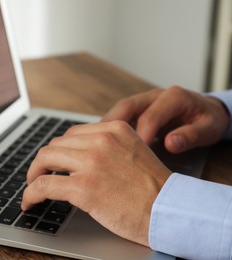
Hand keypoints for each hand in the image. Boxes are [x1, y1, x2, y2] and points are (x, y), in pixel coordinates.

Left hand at [21, 121, 171, 245]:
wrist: (169, 210)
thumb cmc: (152, 187)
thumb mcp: (132, 151)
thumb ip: (106, 147)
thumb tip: (76, 154)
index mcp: (113, 129)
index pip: (71, 135)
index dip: (58, 150)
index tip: (52, 162)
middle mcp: (100, 140)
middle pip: (55, 145)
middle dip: (42, 161)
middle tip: (38, 174)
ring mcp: (91, 163)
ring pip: (44, 160)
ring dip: (32, 174)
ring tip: (31, 186)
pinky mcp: (84, 187)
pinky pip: (43, 186)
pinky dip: (30, 194)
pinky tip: (29, 202)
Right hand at [103, 86, 230, 152]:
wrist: (207, 111)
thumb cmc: (208, 120)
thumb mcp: (209, 128)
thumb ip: (191, 136)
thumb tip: (171, 143)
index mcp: (172, 97)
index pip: (149, 117)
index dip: (140, 137)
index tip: (134, 157)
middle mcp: (153, 96)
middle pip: (125, 108)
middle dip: (110, 127)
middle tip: (100, 147)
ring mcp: (143, 102)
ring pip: (117, 112)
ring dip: (105, 128)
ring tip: (93, 145)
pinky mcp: (137, 111)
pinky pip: (119, 118)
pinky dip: (108, 130)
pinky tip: (101, 144)